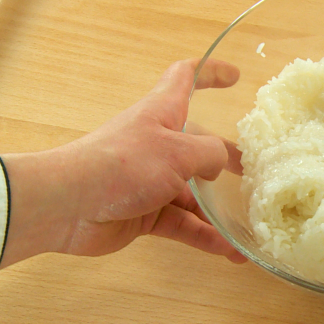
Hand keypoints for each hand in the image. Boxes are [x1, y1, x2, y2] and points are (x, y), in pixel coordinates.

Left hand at [0, 59, 246, 267]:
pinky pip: (184, 224)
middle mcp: (160, 143)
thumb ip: (210, 154)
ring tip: (251, 222)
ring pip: (195, 193)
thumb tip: (219, 166)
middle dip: (227, 156)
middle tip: (255, 169)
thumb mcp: (179, 151)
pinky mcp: (146, 212)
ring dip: (221, 209)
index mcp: (163, 113)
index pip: (186, 77)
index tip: (235, 76)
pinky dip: (205, 236)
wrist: (68, 206)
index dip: (210, 71)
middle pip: (199, 144)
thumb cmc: (124, 164)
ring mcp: (152, 180)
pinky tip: (230, 251)